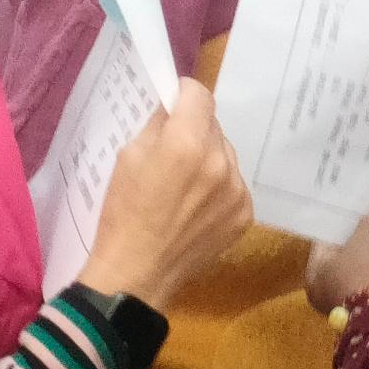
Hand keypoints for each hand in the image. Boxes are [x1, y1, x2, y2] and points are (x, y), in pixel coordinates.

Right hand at [78, 78, 252, 308]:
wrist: (136, 274)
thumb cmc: (124, 213)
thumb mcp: (128, 156)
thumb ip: (157, 124)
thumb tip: (173, 107)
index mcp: (187, 143)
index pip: (200, 95)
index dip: (184, 95)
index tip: (173, 105)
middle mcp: (220, 162)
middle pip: (213, 124)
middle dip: (194, 128)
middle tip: (173, 149)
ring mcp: (237, 190)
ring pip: (226, 153)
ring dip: (209, 157)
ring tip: (185, 183)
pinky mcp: (245, 214)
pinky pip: (233, 183)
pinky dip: (218, 186)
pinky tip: (197, 205)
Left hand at [306, 207, 368, 313]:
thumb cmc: (364, 274)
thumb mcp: (367, 240)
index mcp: (315, 274)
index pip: (325, 241)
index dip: (342, 223)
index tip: (357, 208)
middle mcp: (328, 292)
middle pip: (347, 257)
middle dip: (364, 240)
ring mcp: (352, 305)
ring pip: (366, 271)